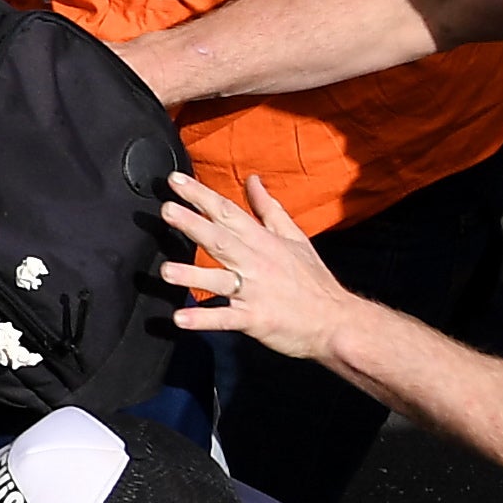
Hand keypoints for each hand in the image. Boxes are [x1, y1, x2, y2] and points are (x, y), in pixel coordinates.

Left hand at [165, 169, 360, 358]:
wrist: (337, 321)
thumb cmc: (312, 279)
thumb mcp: (294, 237)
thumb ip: (269, 209)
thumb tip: (252, 181)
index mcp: (263, 241)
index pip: (229, 213)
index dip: (201, 196)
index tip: (175, 181)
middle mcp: (256, 263)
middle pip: (221, 239)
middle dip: (193, 224)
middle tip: (167, 210)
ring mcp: (255, 291)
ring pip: (220, 280)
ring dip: (193, 275)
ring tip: (166, 270)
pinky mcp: (255, 319)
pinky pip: (226, 318)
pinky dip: (204, 319)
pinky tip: (181, 318)